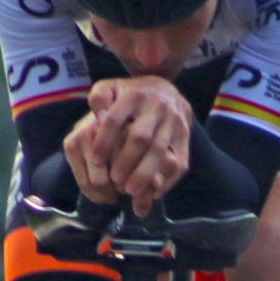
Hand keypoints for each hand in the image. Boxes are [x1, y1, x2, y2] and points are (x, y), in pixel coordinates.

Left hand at [65, 77, 191, 214]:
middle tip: (114, 179)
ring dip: (145, 173)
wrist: (167, 90)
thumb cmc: (131, 95)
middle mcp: (157, 107)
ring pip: (160, 150)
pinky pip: (179, 160)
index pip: (115, 119)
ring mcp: (174, 121)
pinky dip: (168, 179)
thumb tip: (98, 117)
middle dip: (126, 160)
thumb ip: (99, 99)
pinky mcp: (185, 135)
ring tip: (131, 190)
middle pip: (140, 137)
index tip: (94, 160)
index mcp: (134, 95)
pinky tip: (154, 192)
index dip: (104, 141)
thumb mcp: (111, 88)